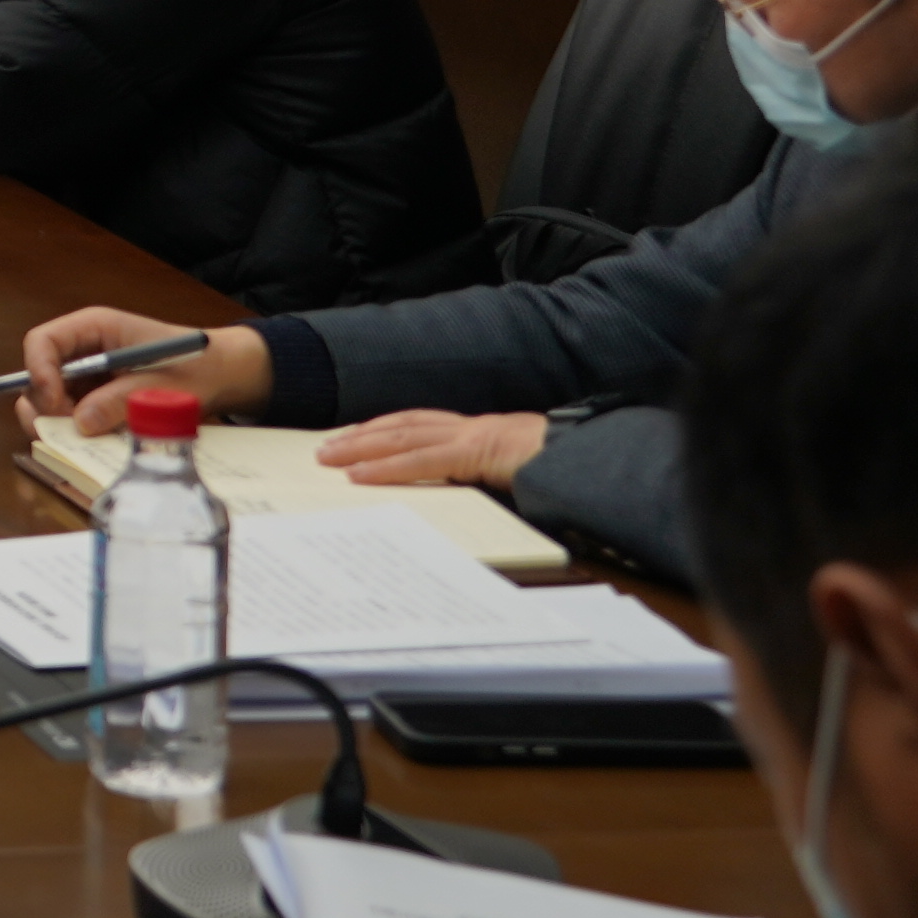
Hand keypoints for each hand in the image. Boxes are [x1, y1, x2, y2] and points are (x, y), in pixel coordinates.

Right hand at [19, 311, 270, 420]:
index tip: (53, 404)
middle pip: (38, 375)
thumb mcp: (163, 383)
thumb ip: (121, 400)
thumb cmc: (196, 366)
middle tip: (70, 430)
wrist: (221, 375)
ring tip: (91, 437)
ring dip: (59, 422)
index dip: (38, 371)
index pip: (42, 342)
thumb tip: (81, 423)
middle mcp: (82, 350)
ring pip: (48, 400)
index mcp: (94, 328)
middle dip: (45, 405)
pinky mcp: (94, 399)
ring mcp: (86, 376)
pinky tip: (102, 438)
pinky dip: (76, 432)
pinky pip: (70, 416)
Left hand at [319, 407, 551, 487]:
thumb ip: (486, 478)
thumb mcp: (517, 473)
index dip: (384, 429)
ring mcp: (473, 437)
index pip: (421, 425)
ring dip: (361, 447)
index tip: (352, 437)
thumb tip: (461, 492)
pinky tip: (358, 476)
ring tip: (328, 458)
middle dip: (360, 435)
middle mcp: (471, 428)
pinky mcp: (477, 453)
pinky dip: (387, 468)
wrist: (594, 458)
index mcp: (480, 432)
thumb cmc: (561, 468)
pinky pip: (422, 461)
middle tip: (323, 448)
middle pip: (402, 426)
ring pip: (403, 437)